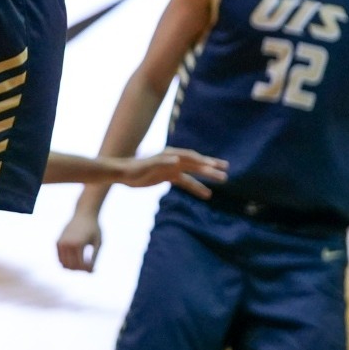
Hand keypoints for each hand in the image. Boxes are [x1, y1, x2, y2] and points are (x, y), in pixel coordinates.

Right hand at [57, 212, 102, 271]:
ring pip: (64, 264)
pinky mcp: (58, 242)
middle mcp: (67, 244)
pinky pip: (60, 258)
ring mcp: (61, 243)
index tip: (94, 269)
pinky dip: (67, 262)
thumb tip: (90, 271)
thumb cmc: (94, 228)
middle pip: (71, 266)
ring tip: (83, 263)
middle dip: (80, 270)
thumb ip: (94, 257)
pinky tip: (77, 258)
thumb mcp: (98, 242)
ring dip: (73, 267)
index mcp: (78, 244)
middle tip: (89, 266)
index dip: (87, 270)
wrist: (84, 213)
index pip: (80, 265)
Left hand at [108, 149, 228, 198]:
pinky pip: (187, 182)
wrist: (122, 173)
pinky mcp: (169, 176)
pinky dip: (197, 187)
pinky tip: (207, 194)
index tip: (216, 167)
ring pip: (194, 173)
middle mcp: (174, 160)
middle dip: (211, 168)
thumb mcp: (147, 167)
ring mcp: (172, 168)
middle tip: (226, 173)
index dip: (203, 162)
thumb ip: (161, 162)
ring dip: (207, 177)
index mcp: (171, 156)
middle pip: (196, 164)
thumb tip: (176, 159)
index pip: (191, 158)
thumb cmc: (134, 170)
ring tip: (223, 180)